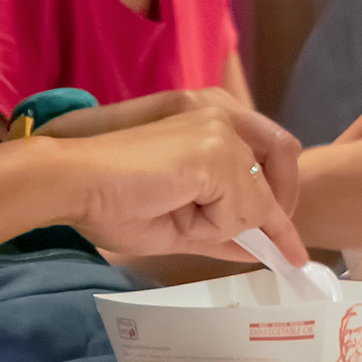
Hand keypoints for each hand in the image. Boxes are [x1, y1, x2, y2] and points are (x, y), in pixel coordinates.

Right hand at [57, 105, 307, 262]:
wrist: (72, 183)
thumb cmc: (112, 199)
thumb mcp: (182, 221)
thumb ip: (224, 229)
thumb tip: (261, 251)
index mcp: (213, 116)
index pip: (273, 149)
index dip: (283, 196)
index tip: (290, 247)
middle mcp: (222, 110)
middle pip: (282, 157)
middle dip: (276, 205)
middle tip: (265, 244)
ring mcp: (220, 127)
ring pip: (257, 197)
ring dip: (224, 222)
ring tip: (175, 211)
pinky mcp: (214, 150)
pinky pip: (240, 209)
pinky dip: (212, 225)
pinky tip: (174, 207)